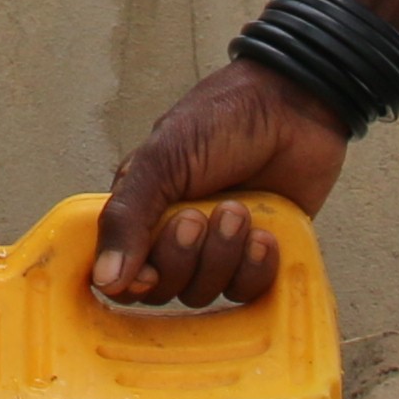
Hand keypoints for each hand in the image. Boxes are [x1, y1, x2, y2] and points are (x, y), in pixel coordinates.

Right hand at [93, 61, 351, 307]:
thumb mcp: (161, 159)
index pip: (120, 274)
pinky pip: (247, 291)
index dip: (132, 282)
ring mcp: (218, 249)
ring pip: (204, 292)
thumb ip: (126, 218)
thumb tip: (104, 280)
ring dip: (222, 257)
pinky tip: (265, 236)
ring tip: (239, 211)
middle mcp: (175, 236)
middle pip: (162, 288)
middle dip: (182, 257)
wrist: (294, 105)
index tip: (148, 271)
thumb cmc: (222, 119)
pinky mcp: (258, 256)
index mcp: (142, 210)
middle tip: (199, 217)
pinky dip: (254, 269)